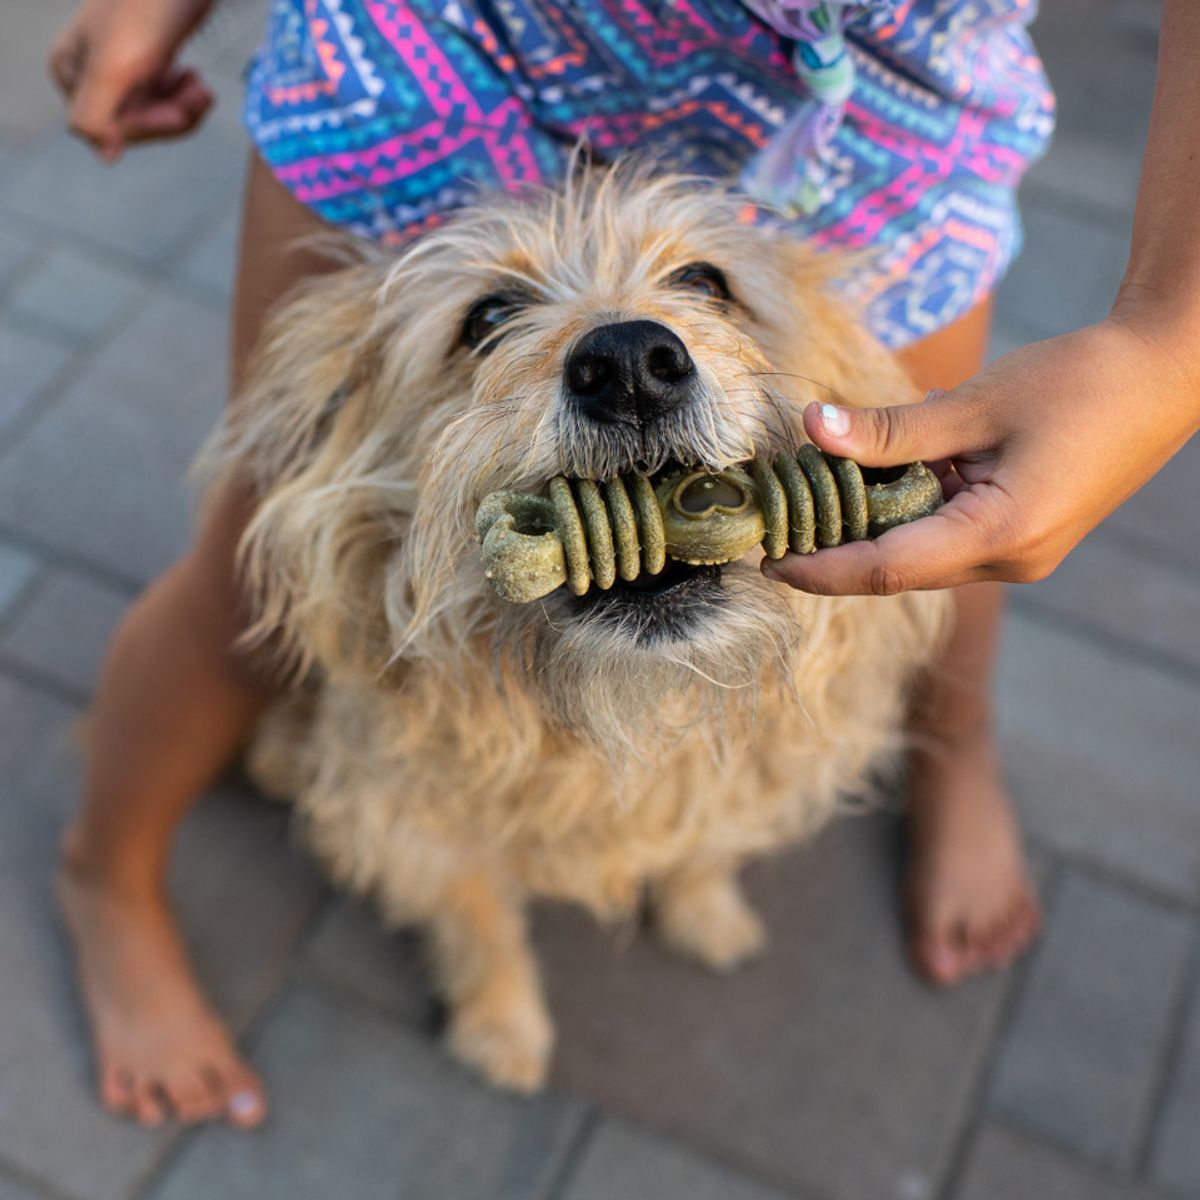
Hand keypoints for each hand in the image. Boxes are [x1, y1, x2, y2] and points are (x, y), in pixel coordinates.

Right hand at [48, 0, 217, 161]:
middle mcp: (89, 74)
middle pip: (134, 125)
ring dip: (184, 107)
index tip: (181, 112)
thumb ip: (95, 113)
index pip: (108, 128)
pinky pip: (165, 100)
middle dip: (172, 115)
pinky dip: (185, 96)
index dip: (148, 127)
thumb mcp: (112, 67)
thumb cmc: (142, 9)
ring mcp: (119, 69)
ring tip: (203, 88)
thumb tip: (103, 153)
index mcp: (70, 72)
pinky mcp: (148, 64)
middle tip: (203, 95)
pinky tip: (196, 79)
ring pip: (154, 114)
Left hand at [762, 301, 1199, 594]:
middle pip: (897, 567)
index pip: (884, 569)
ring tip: (815, 490)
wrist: (1167, 373)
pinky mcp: (1023, 535)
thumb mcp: (977, 403)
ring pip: (920, 551)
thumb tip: (812, 429)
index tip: (765, 560)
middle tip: (776, 519)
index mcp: (1000, 537)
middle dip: (835, 547)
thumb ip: (892, 428)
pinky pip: (947, 533)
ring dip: (871, 523)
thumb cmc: (1083, 381)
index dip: (819, 569)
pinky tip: (886, 470)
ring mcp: (1019, 553)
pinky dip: (910, 508)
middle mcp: (1009, 561)